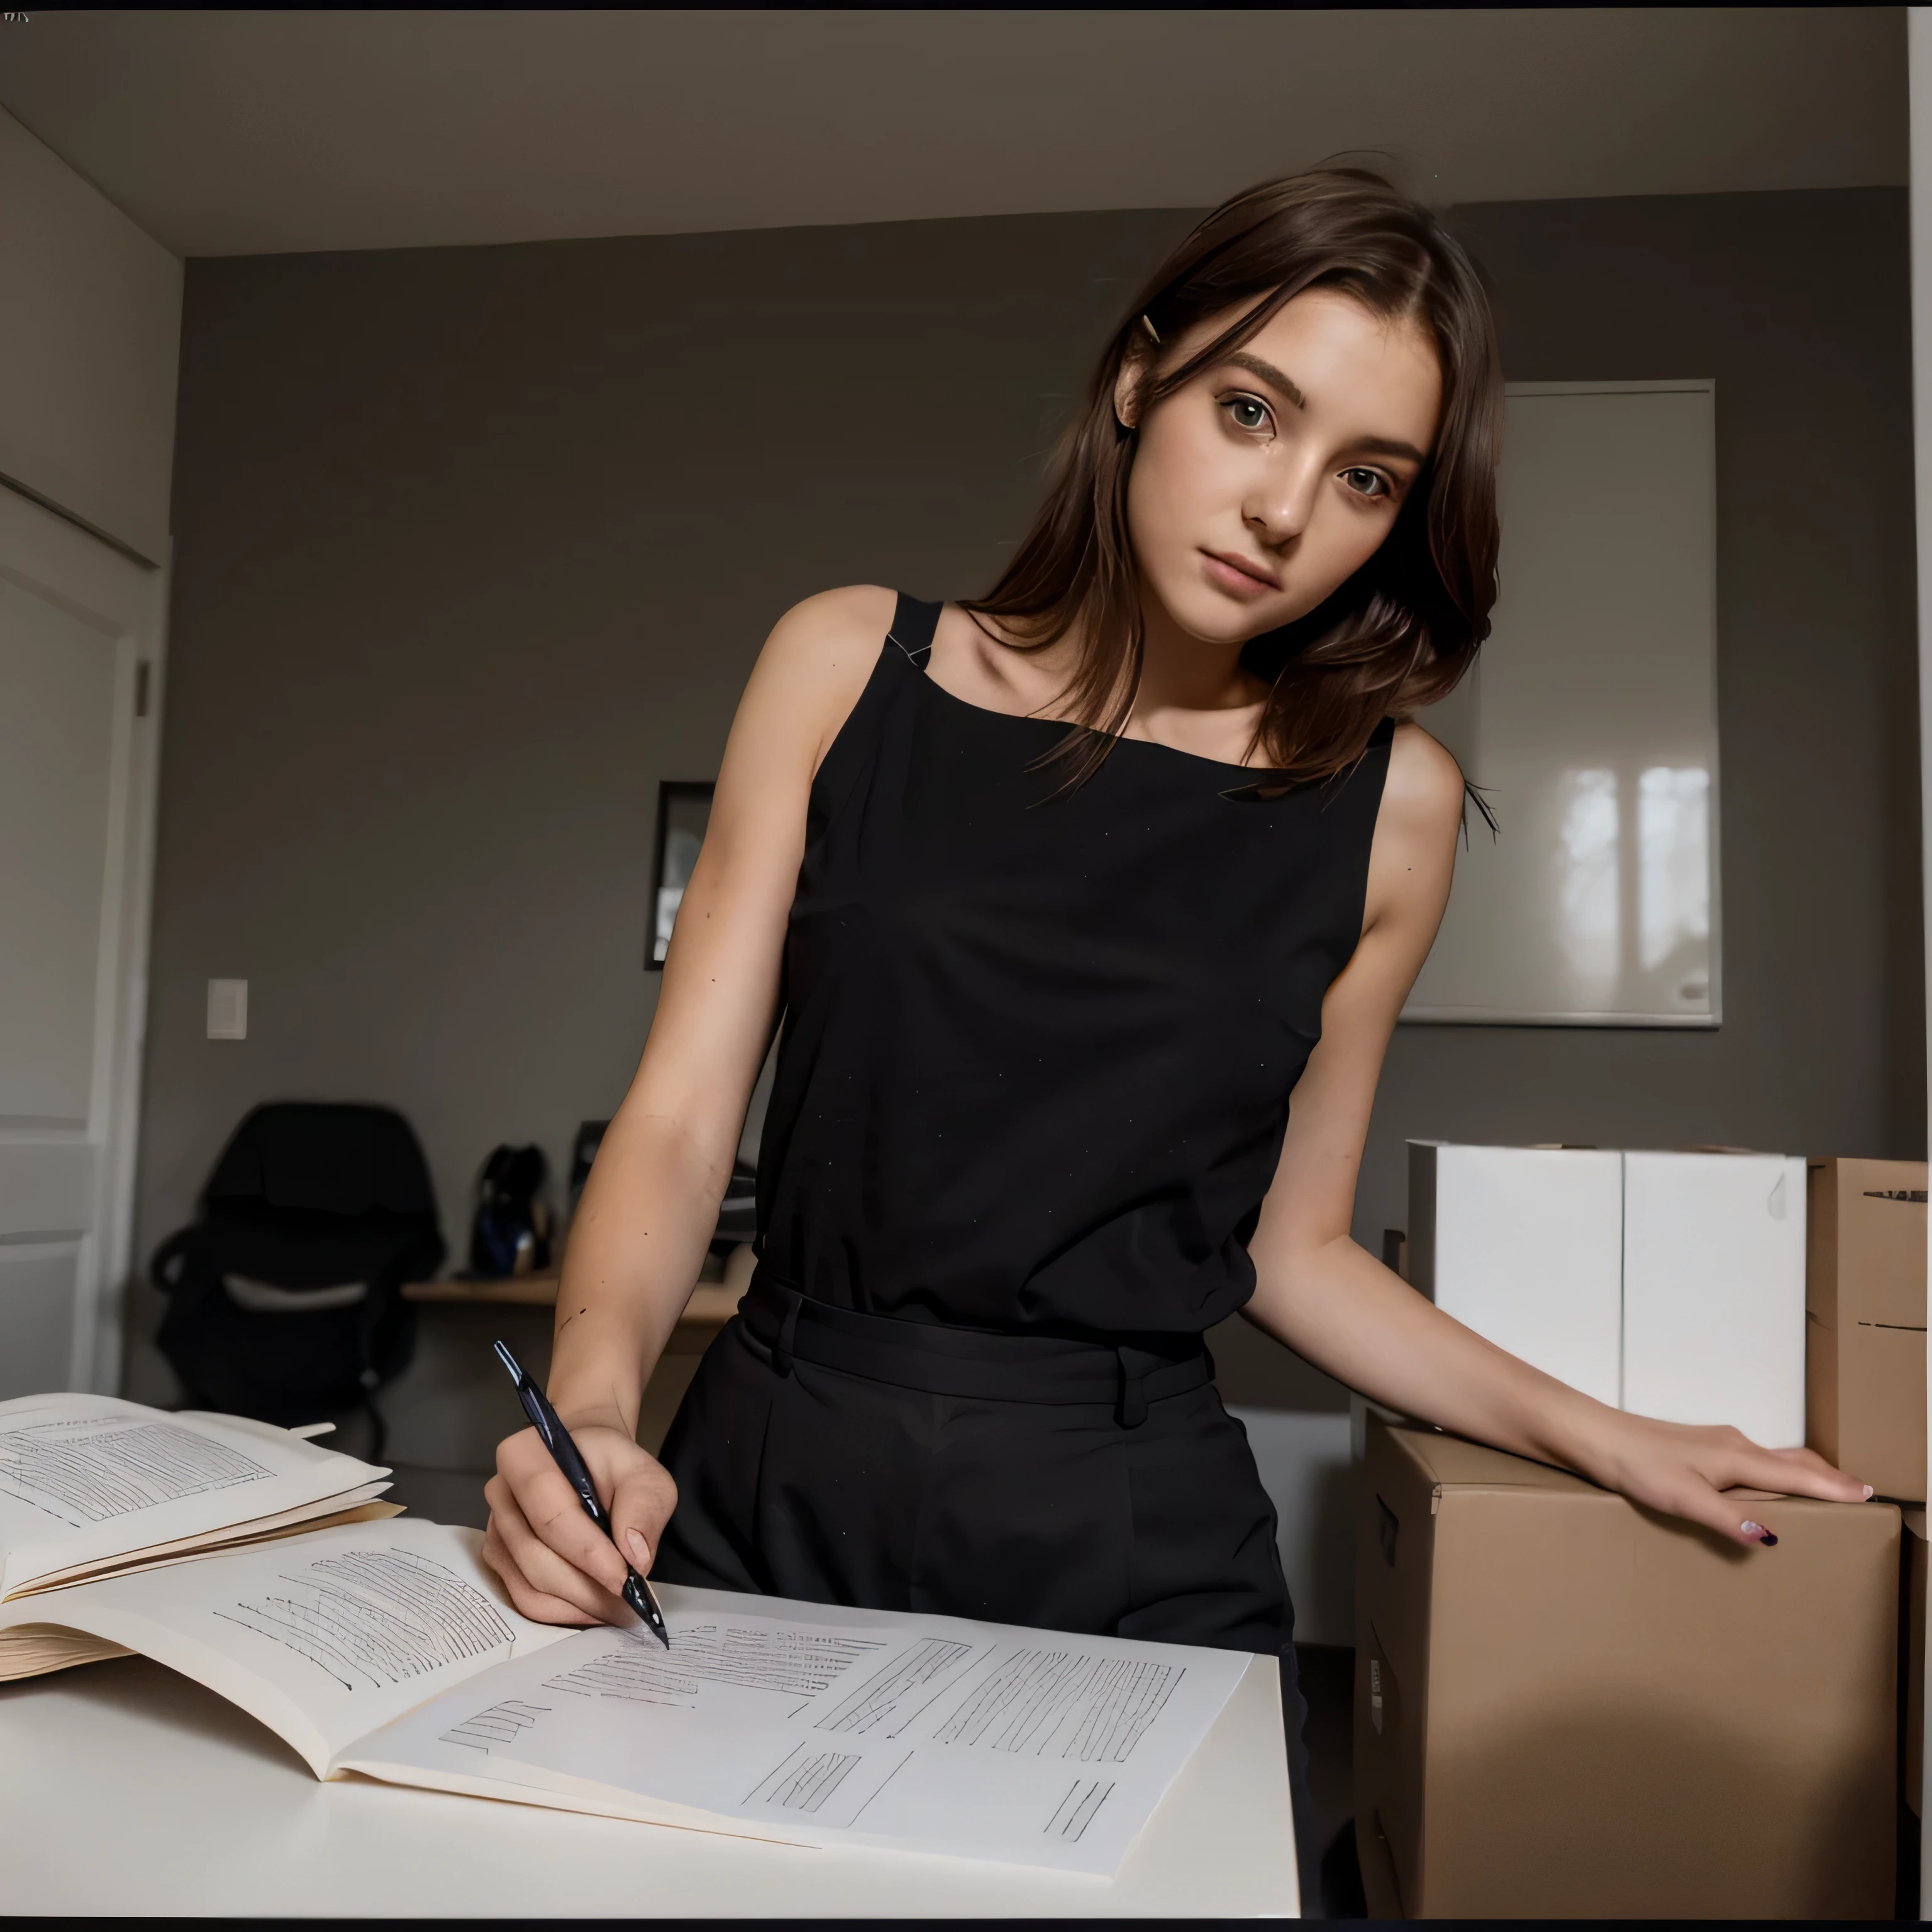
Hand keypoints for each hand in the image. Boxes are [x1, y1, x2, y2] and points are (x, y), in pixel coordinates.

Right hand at [482, 1422, 677, 1623]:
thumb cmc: (612, 1466)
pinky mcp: (499, 1560)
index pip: (551, 1516)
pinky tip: (595, 1607)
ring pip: (528, 1589)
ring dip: (577, 1607)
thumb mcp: (643, 1472)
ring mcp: (495, 1530)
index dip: (589, 1554)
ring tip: (618, 1610)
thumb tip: (634, 1557)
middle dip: (587, 1591)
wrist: (587, 1463)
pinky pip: (525, 1600)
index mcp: (525, 1457)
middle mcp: (500, 1495)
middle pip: (536, 1560)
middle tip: (631, 1605)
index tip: (626, 1579)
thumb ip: (645, 1505)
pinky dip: (563, 1612)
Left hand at [1578, 1410, 1873, 1546]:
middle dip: (1827, 1476)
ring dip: (1803, 1472)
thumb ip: (1727, 1518)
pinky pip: (1754, 1459)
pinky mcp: (1702, 1447)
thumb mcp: (1684, 1498)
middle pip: (1794, 1461)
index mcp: (1739, 1457)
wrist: (1599, 1438)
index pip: (1798, 1476)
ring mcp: (1718, 1443)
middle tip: (1858, 1492)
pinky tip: (1768, 1483)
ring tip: (1824, 1488)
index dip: (1834, 1487)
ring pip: (1774, 1457)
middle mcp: (1735, 1444)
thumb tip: (1769, 1536)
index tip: (1868, 1493)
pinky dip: (1777, 1470)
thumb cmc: (1638, 1465)